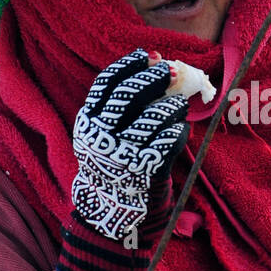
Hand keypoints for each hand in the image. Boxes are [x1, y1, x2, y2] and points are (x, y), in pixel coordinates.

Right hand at [70, 48, 189, 242]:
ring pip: (155, 116)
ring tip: (179, 105)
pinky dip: (180, 130)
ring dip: (172, 105)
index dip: (129, 65)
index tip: (147, 56)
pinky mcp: (147, 171)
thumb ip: (121, 104)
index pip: (107, 84)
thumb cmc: (112, 164)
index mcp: (88, 124)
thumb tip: (154, 60)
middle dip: (154, 78)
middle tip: (171, 71)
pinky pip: (171, 140)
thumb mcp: (103, 135)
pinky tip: (182, 129)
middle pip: (131, 95)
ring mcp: (125, 155)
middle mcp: (103, 138)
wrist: (110, 214)